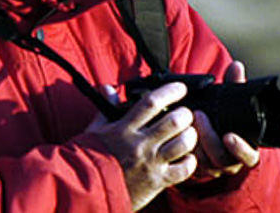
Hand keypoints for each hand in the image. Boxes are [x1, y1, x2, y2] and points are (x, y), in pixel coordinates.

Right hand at [86, 83, 198, 210]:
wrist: (89, 190)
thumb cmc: (91, 158)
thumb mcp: (95, 130)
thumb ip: (106, 108)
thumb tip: (109, 89)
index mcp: (124, 128)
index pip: (152, 103)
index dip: (170, 92)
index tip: (180, 88)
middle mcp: (140, 144)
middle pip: (174, 122)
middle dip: (185, 114)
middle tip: (185, 113)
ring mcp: (150, 163)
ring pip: (182, 144)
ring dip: (190, 135)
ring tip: (188, 133)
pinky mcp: (157, 181)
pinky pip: (183, 170)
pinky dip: (190, 162)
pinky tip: (186, 157)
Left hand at [193, 61, 259, 178]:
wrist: (215, 133)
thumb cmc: (228, 118)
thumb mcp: (233, 103)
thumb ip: (236, 85)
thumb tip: (236, 65)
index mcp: (246, 150)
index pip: (249, 157)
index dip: (240, 149)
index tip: (229, 135)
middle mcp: (231, 162)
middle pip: (221, 159)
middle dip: (209, 139)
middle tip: (199, 116)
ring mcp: (213, 167)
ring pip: (204, 163)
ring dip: (194, 142)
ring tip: (187, 120)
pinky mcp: (196, 167)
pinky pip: (189, 163)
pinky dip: (183, 149)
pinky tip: (176, 132)